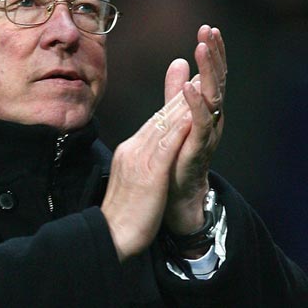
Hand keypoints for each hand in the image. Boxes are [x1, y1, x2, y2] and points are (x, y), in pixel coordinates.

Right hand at [101, 89, 192, 261]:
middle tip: (196, 74)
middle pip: (159, 119)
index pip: (154, 123)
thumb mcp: (133, 180)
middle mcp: (132, 150)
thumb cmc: (123, 213)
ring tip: (198, 86)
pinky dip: (177, 130)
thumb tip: (150, 152)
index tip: (186, 88)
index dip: (172, 104)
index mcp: (129, 151)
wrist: (111, 234)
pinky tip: (189, 116)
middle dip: (179, 97)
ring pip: (162, 127)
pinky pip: (165, 148)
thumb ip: (141, 162)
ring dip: (181, 106)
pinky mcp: (148, 174)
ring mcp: (138, 160)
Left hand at [163, 25, 226, 234]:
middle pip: (216, 81)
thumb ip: (175, 91)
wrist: (175, 194)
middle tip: (209, 31)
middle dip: (214, 55)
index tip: (207, 28)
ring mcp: (207, 133)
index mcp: (206, 108)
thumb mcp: (175, 115)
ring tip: (201, 48)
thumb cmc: (177, 153)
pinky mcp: (197, 148)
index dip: (212, 53)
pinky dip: (195, 104)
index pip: (211, 75)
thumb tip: (178, 61)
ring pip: (213, 97)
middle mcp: (212, 118)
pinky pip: (199, 124)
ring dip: (208, 72)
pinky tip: (188, 86)